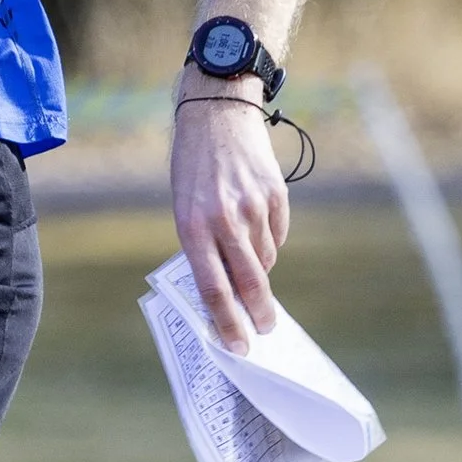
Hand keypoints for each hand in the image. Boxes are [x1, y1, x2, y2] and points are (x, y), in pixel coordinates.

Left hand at [170, 89, 287, 349]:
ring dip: (258, 268)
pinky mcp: (276, 196)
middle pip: (250, 284)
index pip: (213, 288)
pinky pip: (277, 236)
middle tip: (263, 330)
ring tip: (245, 248)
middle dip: (258, 315)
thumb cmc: (193, 167)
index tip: (238, 346)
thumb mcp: (184, 207)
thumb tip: (225, 289)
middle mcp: (225, 220)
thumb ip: (202, 247)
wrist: (217, 115)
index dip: (227, 322)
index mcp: (193, 226)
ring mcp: (254, 208)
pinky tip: (256, 223)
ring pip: (265, 261)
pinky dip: (269, 240)